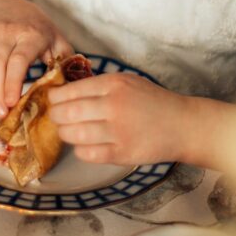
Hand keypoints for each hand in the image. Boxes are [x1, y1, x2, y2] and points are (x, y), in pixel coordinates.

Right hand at [0, 0, 71, 117]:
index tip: (13, 103)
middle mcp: (5, 31)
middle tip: (0, 113)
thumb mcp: (56, 40)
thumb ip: (65, 62)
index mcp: (31, 34)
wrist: (9, 6)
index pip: (19, 58)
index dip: (14, 81)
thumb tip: (74, 88)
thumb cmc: (38, 30)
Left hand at [48, 71, 190, 165]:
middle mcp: (114, 106)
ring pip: (74, 134)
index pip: (71, 90)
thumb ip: (99, 85)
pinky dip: (80, 150)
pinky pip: (88, 154)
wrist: (183, 125)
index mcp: (114, 84)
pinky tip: (84, 145)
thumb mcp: (127, 82)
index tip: (51, 100)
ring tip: (67, 131)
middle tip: (56, 117)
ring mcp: (118, 131)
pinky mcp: (122, 153)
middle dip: (56, 116)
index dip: (55, 97)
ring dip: (65, 133)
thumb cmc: (153, 102)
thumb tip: (65, 91)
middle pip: (68, 112)